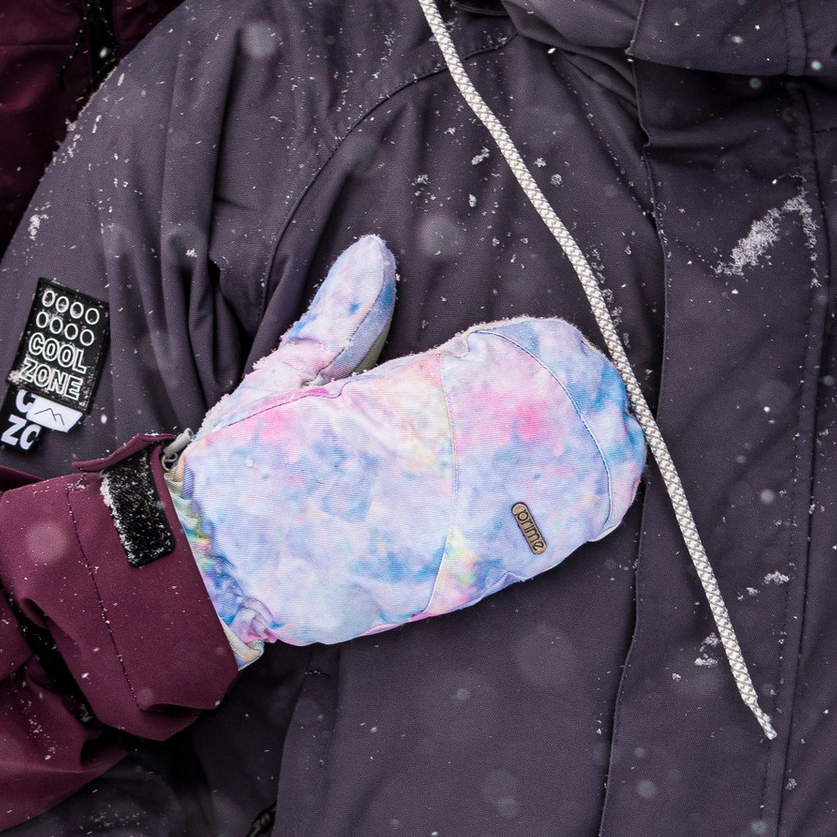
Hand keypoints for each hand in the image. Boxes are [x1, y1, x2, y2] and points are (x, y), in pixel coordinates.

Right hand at [171, 236, 644, 657]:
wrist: (218, 571)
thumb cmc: (245, 469)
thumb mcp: (282, 379)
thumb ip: (338, 319)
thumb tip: (376, 255)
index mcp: (389, 411)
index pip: (491, 370)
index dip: (539, 353)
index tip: (557, 340)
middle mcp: (429, 470)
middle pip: (536, 425)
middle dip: (581, 399)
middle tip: (605, 380)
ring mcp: (445, 530)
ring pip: (548, 488)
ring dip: (595, 453)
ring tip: (618, 426)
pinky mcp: (451, 581)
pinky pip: (536, 548)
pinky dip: (579, 516)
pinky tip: (605, 491)